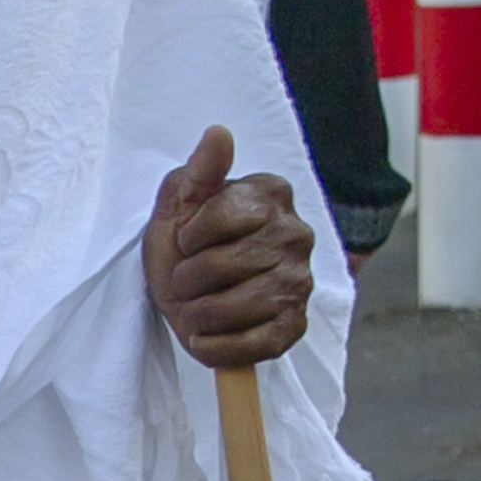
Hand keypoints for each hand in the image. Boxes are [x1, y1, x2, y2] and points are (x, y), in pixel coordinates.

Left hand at [148, 126, 313, 372]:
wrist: (187, 292)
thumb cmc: (183, 242)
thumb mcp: (179, 201)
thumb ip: (199, 170)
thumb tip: (218, 133)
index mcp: (271, 195)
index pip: (221, 216)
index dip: (189, 237)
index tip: (185, 241)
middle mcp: (297, 235)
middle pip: (224, 265)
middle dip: (188, 280)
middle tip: (184, 282)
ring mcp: (300, 282)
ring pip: (238, 307)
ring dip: (199, 315)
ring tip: (193, 308)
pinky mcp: (295, 326)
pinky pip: (256, 346)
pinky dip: (218, 348)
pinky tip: (204, 337)